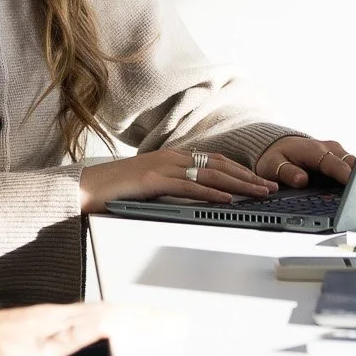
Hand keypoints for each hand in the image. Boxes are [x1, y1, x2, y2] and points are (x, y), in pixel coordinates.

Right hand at [79, 147, 275, 211]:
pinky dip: (211, 192)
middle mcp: (171, 157)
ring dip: (239, 184)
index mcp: (172, 157)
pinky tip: (227, 199)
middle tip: (271, 187)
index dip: (241, 169)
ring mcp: (162, 166)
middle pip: (219, 164)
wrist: (84, 188)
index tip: (260, 180)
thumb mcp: (152, 185)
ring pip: (210, 173)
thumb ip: (173, 187)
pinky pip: (188, 186)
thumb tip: (198, 197)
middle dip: (248, 176)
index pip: (215, 161)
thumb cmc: (116, 190)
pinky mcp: (152, 179)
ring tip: (259, 193)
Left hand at [253, 135, 353, 188]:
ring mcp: (337, 152)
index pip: (334, 164)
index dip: (346, 175)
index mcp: (314, 150)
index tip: (354, 186)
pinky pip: (352, 167)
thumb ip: (287, 173)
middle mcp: (329, 148)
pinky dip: (355, 178)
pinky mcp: (340, 158)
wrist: (279, 146)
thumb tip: (302, 180)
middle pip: (351, 163)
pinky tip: (354, 192)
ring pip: (355, 165)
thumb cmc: (276, 157)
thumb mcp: (273, 166)